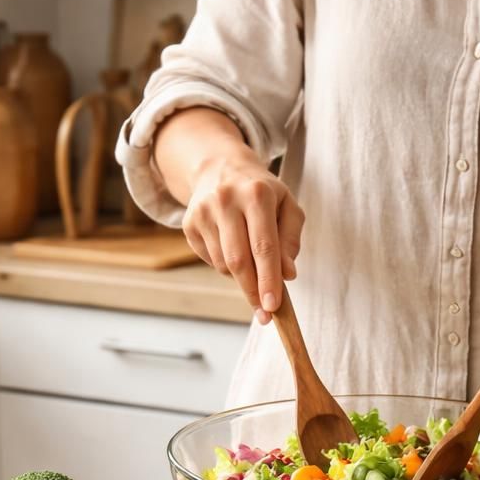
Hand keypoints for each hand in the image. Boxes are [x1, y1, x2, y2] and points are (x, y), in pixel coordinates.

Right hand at [181, 151, 304, 323]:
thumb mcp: (287, 206)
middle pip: (239, 260)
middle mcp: (225, 200)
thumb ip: (290, 240)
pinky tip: (232, 247)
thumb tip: (287, 274)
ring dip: (241, 277)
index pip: (264, 246)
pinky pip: (210, 260)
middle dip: (253, 290)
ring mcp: (203, 212)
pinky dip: (225, 265)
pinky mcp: (188, 224)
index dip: (268, 280)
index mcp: (256, 193)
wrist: (220, 167)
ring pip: (223, 264)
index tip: (273, 306)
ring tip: (252, 263)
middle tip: (265, 312)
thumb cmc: (262, 192)